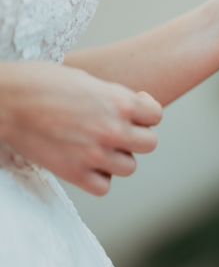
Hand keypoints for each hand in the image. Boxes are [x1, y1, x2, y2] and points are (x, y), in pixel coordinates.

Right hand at [0, 62, 161, 195]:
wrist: (5, 99)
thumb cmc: (41, 81)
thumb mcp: (88, 80)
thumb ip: (113, 97)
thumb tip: (130, 109)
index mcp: (119, 101)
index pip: (156, 115)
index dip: (146, 112)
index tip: (133, 110)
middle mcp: (112, 128)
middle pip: (149, 143)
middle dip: (137, 136)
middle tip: (119, 130)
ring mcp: (94, 153)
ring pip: (130, 166)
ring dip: (119, 158)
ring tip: (101, 146)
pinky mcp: (73, 172)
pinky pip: (103, 186)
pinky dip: (99, 178)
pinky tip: (88, 164)